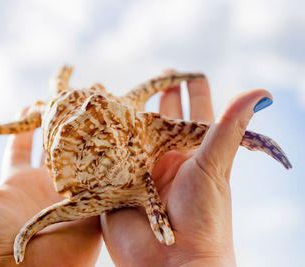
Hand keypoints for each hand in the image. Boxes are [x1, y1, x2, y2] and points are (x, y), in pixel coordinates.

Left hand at [0, 110, 101, 266]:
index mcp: (18, 183)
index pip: (23, 148)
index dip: (24, 127)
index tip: (30, 105)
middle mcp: (45, 187)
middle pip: (53, 150)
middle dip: (58, 128)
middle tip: (64, 103)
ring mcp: (71, 197)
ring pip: (80, 161)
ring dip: (84, 140)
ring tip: (90, 113)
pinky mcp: (93, 209)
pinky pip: (103, 181)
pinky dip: (107, 163)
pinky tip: (112, 140)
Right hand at [101, 71, 271, 265]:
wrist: (174, 265)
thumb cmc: (203, 217)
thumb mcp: (215, 167)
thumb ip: (229, 128)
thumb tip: (261, 92)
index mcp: (190, 154)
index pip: (191, 114)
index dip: (190, 92)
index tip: (187, 73)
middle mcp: (165, 160)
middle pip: (161, 121)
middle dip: (161, 98)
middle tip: (159, 75)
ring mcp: (139, 173)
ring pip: (132, 137)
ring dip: (128, 117)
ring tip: (121, 93)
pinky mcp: (115, 186)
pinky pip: (106, 160)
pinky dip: (101, 144)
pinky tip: (94, 127)